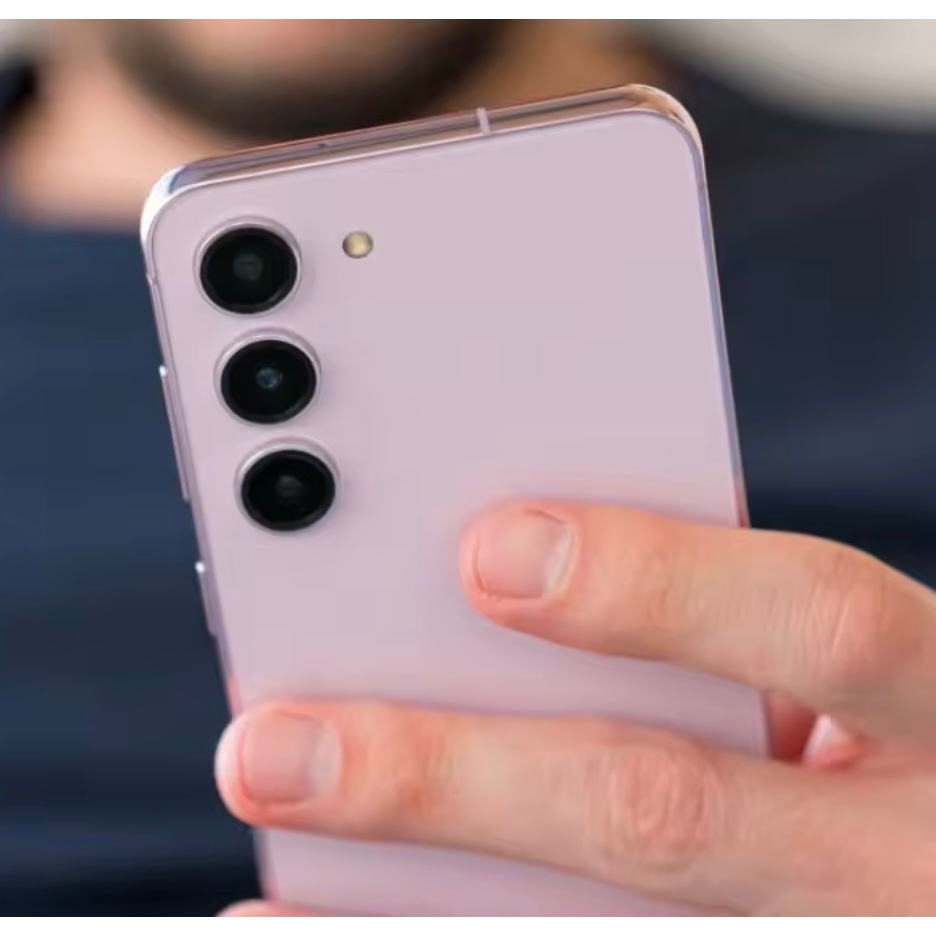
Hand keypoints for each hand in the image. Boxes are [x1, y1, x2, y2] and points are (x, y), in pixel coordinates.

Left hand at [216, 501, 935, 915]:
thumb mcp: (862, 667)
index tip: (487, 550)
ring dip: (415, 917)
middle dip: (453, 781)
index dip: (660, 584)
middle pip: (667, 814)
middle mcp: (897, 858)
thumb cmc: (901, 734)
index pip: (819, 622)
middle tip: (273, 749)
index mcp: (934, 701)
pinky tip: (331, 935)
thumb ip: (723, 626)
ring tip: (270, 883)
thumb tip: (511, 572)